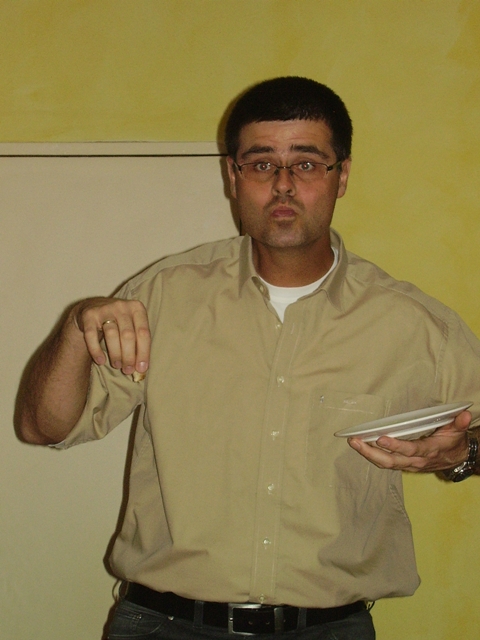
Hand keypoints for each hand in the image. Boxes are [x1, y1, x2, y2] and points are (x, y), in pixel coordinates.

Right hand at [72, 297, 149, 376]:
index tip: (141, 368)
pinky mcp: (89, 315)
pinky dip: (96, 350)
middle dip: (129, 356)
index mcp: (137, 308)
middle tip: (128, 370)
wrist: (92, 307)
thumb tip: (141, 369)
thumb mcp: (132, 326)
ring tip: (117, 366)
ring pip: (112, 335)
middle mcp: (121, 306)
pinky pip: (92, 335)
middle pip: (128, 335)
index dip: (144, 352)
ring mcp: (104, 309)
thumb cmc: (119, 322)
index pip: (143, 333)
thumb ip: (138, 343)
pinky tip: (101, 361)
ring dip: (115, 354)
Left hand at [348, 410, 471, 472]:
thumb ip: (459, 424)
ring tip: (353, 443)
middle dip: (371, 452)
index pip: (411, 450)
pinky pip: (385, 463)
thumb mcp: (458, 432)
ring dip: (367, 454)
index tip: (381, 438)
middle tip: (355, 442)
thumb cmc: (453, 442)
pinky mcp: (403, 465)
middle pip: (391, 460)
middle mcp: (416, 461)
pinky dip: (371, 456)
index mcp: (429, 451)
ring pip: (385, 463)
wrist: (456, 460)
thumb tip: (463, 414)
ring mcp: (408, 465)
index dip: (396, 446)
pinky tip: (360, 447)